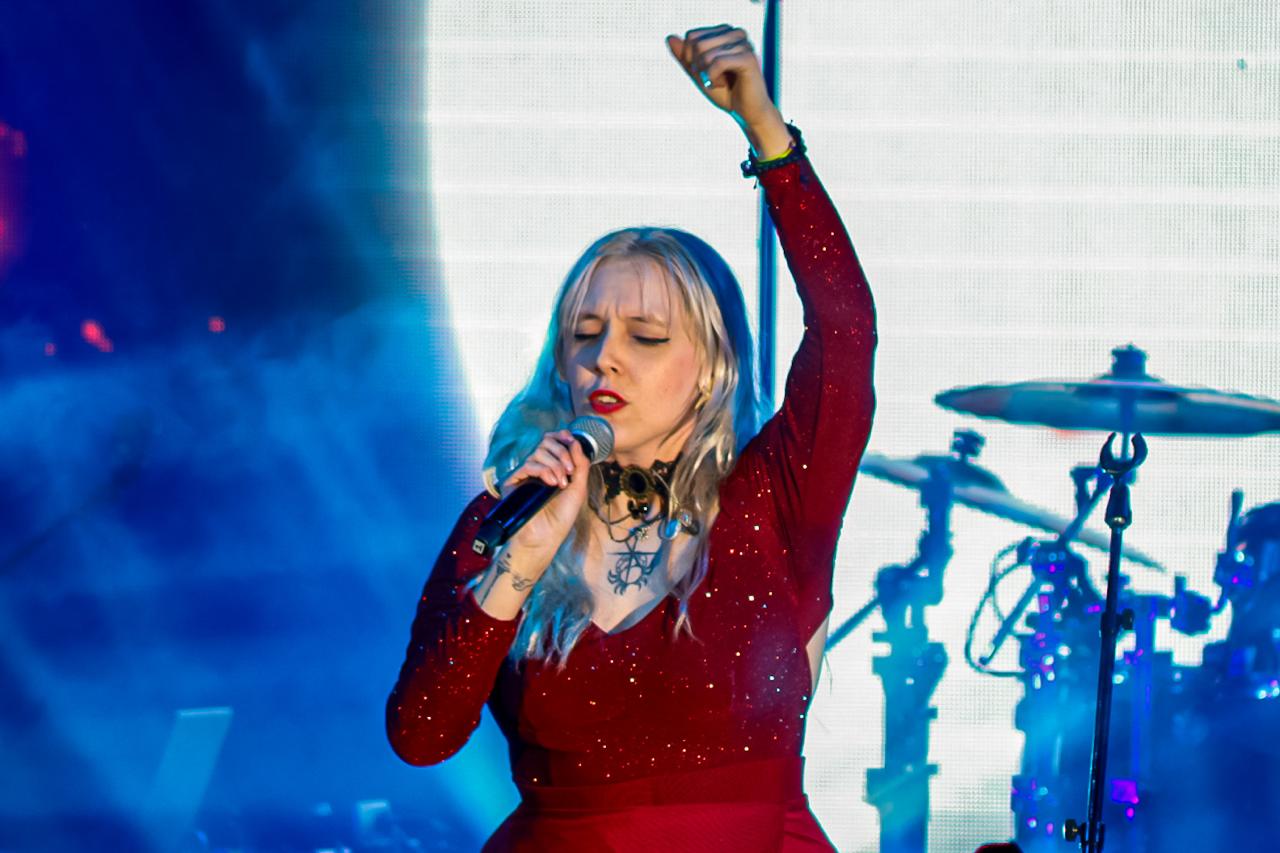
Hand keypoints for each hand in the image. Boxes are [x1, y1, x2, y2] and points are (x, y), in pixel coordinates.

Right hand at [499, 429, 590, 555]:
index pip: (552, 441)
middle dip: (561, 453)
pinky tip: (552, 483)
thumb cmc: (562, 515)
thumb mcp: (578, 487)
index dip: (561, 437)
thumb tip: (576, 442)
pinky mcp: (513, 482)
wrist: (547, 536)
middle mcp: (537, 467)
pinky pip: (528, 465)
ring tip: (561, 483)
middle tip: (570, 471)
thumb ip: (580, 464)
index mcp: (551, 466)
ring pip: (538, 452)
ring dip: (554, 464)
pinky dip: (543, 470)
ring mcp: (524, 474)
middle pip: (545, 442)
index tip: (572, 441)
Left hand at [666, 24, 787, 152]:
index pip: (692, 36)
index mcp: (726, 32)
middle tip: (712, 80)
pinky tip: (722, 84)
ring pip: (705, 52)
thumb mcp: (699, 74)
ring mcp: (743, 44)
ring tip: (720, 83)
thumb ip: (685, 57)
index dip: (690, 58)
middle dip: (698, 67)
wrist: (748, 113)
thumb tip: (669, 37)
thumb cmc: (726, 93)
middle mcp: (736, 33)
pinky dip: (713, 77)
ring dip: (706, 74)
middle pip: (697, 43)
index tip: (705, 73)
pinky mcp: (748, 58)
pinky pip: (717, 62)